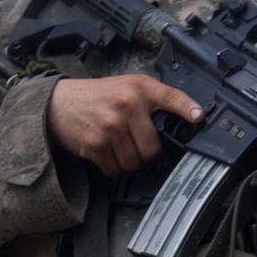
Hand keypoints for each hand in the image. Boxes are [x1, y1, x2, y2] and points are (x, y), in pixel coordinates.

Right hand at [45, 75, 202, 176]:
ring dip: (126, 160)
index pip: (169, 97)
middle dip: (144, 152)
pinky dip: (110, 166)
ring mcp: (111, 125)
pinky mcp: (95, 143)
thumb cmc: (97, 97)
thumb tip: (183, 120)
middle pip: (152, 149)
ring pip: (134, 162)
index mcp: (139, 88)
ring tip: (115, 143)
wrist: (58, 102)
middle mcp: (127, 104)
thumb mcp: (127, 87)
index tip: (198, 117)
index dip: (186, 108)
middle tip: (132, 141)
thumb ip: (152, 100)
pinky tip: (103, 149)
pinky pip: (114, 169)